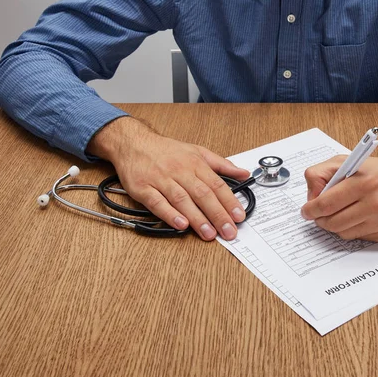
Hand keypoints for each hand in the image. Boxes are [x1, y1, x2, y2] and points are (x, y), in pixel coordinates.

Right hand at [87, 117, 249, 240]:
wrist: (133, 143)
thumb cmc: (166, 150)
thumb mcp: (197, 151)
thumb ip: (221, 164)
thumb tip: (244, 174)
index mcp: (195, 163)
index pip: (216, 184)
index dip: (229, 201)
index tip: (239, 216)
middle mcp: (180, 171)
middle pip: (202, 194)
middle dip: (217, 215)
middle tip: (228, 231)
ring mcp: (161, 180)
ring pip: (182, 200)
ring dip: (197, 218)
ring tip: (209, 233)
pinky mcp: (143, 188)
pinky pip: (157, 203)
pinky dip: (169, 214)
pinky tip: (181, 225)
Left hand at [301, 147, 377, 241]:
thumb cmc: (374, 171)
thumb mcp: (345, 161)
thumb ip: (320, 174)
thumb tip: (311, 198)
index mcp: (364, 181)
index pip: (327, 203)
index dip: (311, 209)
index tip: (306, 211)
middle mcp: (376, 202)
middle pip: (333, 222)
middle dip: (320, 219)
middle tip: (318, 215)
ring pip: (343, 233)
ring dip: (335, 225)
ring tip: (338, 213)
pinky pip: (357, 237)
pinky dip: (351, 229)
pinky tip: (356, 216)